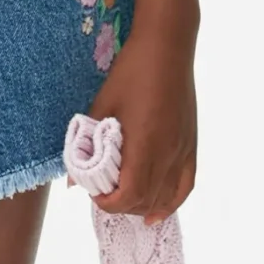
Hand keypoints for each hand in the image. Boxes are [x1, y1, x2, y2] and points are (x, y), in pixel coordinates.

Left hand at [83, 29, 195, 222]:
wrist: (166, 49)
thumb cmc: (130, 74)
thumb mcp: (101, 108)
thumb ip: (87, 146)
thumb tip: (72, 181)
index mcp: (144, 144)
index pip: (129, 194)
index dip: (109, 203)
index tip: (95, 193)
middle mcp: (167, 153)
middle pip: (145, 200)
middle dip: (121, 204)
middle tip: (103, 191)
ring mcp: (182, 151)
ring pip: (164, 198)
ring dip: (142, 205)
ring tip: (124, 199)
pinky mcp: (191, 146)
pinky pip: (185, 186)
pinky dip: (170, 203)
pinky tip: (156, 213)